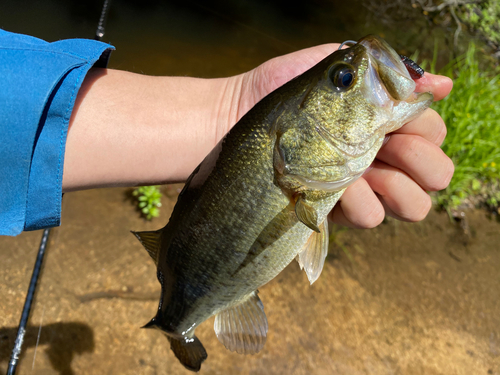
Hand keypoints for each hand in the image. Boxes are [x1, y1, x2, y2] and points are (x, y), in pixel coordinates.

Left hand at [229, 45, 453, 227]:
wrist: (229, 120)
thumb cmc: (277, 91)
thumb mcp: (330, 69)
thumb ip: (385, 73)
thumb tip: (440, 83)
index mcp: (379, 122)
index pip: (430, 131)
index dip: (425, 129)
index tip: (401, 121)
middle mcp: (376, 156)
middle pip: (433, 173)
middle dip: (424, 163)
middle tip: (392, 149)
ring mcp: (358, 185)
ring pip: (411, 204)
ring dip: (398, 188)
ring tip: (367, 172)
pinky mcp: (334, 209)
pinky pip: (371, 217)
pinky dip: (362, 204)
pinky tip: (339, 190)